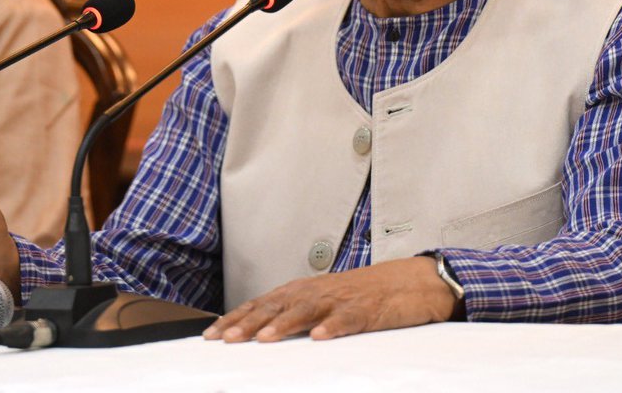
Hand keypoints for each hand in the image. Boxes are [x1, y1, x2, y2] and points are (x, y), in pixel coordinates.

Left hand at [203, 256, 457, 342]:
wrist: (409, 282)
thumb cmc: (362, 295)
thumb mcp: (324, 302)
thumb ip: (294, 313)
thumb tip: (257, 331)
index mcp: (303, 291)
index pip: (261, 303)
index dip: (236, 318)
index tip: (212, 335)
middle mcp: (317, 291)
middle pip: (276, 305)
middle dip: (249, 322)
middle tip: (226, 339)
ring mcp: (341, 299)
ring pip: (307, 310)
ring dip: (284, 323)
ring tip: (263, 338)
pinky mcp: (367, 310)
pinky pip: (348, 319)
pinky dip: (333, 327)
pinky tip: (319, 337)